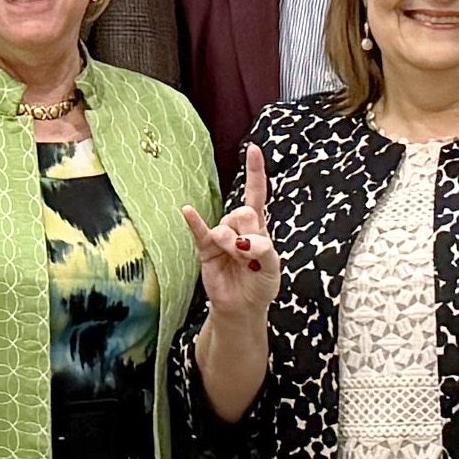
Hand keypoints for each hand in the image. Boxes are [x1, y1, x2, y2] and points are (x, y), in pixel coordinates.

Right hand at [188, 142, 280, 319]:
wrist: (243, 308)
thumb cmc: (260, 285)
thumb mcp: (272, 268)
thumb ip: (264, 251)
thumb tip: (245, 243)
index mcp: (258, 227)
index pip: (256, 194)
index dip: (255, 172)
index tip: (253, 149)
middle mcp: (239, 228)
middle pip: (243, 212)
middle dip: (248, 234)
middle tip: (249, 256)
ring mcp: (220, 237)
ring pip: (226, 227)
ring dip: (233, 245)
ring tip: (238, 262)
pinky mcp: (206, 249)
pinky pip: (200, 232)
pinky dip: (194, 221)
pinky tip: (187, 211)